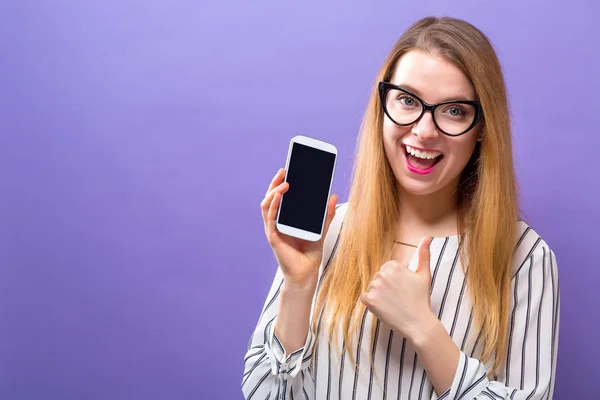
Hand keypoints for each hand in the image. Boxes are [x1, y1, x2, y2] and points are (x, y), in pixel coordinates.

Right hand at [261, 168, 337, 287]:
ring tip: (285, 182)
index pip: (279, 197)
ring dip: (273, 191)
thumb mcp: (321, 229)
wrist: (306, 274)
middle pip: (270, 197)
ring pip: (267, 205)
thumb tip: (333, 196)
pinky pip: (270, 218)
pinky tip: (279, 196)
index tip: (288, 169)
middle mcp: (276, 222)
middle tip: (284, 170)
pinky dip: (273, 205)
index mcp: (285, 219)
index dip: (280, 182)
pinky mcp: (273, 237)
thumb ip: (326, 214)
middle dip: (275, 182)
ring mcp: (273, 229)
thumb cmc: (310, 253)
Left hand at [360, 236, 437, 343]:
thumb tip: (427, 237)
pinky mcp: (368, 300)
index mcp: (393, 265)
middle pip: (378, 278)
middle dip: (386, 287)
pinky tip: (384, 307)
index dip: (395, 281)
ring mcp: (374, 287)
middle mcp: (382, 273)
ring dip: (379, 295)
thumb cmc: (421, 299)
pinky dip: (372, 304)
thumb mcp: (424, 274)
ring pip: (372, 288)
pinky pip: (365, 298)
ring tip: (393, 303)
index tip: (403, 289)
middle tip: (399, 297)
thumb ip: (424, 254)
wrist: (418, 322)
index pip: (386, 270)